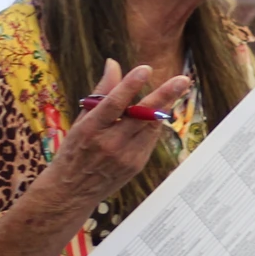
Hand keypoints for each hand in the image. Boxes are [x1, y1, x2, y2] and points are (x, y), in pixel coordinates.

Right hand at [50, 60, 193, 207]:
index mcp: (90, 129)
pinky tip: (155, 114)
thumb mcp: (80, 121)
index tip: (144, 69)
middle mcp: (109, 143)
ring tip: (177, 86)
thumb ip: (101, 92)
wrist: (71, 191)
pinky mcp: (136, 164)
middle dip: (164, 96)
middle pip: (141, 116)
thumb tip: (113, 64)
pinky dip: (154, 123)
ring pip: (151, 126)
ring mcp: (125, 156)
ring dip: (163, 106)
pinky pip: (151, 138)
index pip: (113, 104)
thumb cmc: (74, 150)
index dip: (129, 86)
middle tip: (182, 80)